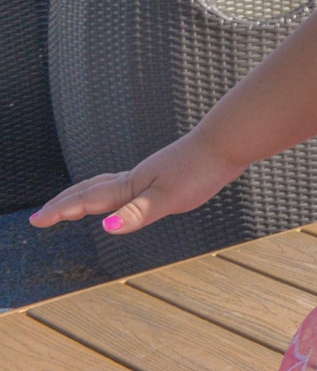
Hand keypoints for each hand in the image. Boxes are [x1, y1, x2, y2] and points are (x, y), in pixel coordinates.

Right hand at [31, 132, 242, 234]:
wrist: (228, 142)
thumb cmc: (201, 168)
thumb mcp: (169, 197)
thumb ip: (137, 213)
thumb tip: (106, 228)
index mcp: (130, 185)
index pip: (87, 200)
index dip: (60, 211)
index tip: (35, 221)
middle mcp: (135, 178)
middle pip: (90, 190)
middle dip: (64, 203)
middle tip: (43, 215)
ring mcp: (150, 174)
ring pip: (107, 184)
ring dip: (85, 195)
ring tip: (73, 205)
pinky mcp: (165, 173)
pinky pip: (127, 183)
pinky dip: (112, 191)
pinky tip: (125, 195)